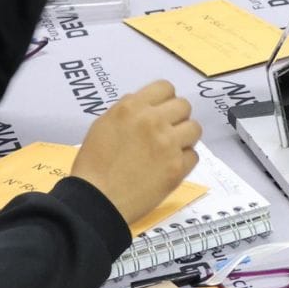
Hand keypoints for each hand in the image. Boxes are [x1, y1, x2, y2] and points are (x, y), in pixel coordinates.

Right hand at [70, 81, 202, 227]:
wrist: (96, 200)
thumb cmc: (93, 165)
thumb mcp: (103, 125)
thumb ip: (128, 111)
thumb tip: (147, 106)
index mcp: (132, 107)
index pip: (165, 87)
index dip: (165, 100)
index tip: (162, 111)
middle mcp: (153, 121)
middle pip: (184, 106)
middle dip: (176, 118)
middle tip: (166, 132)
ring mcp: (168, 144)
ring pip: (195, 128)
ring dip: (185, 137)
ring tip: (170, 149)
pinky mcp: (177, 168)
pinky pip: (194, 155)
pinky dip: (184, 161)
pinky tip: (168, 167)